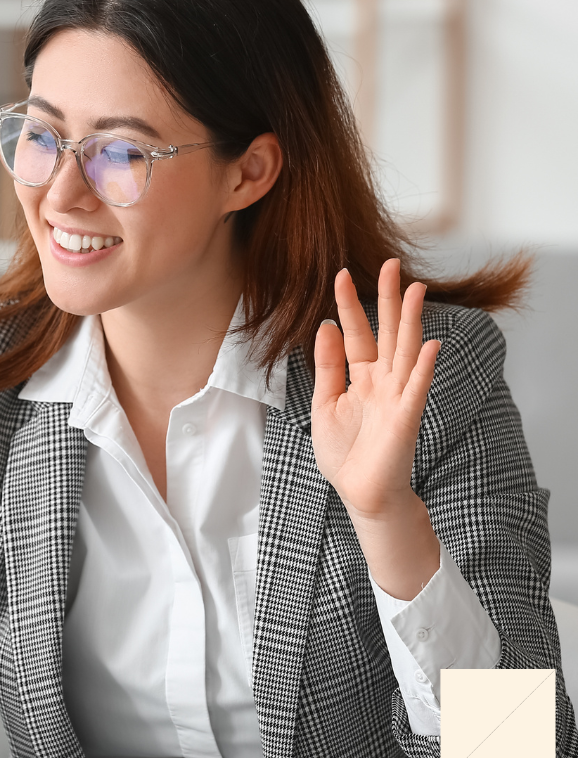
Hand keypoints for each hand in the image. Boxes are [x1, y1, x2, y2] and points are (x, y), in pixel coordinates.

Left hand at [311, 259, 441, 599]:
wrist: (360, 493)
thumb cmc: (345, 453)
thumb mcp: (324, 404)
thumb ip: (327, 368)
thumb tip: (326, 327)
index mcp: (360, 378)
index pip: (356, 333)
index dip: (348, 305)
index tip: (340, 274)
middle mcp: (382, 381)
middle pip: (386, 332)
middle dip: (387, 299)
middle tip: (390, 264)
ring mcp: (397, 397)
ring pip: (406, 351)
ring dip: (411, 321)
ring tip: (415, 289)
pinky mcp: (406, 417)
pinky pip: (417, 388)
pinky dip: (425, 367)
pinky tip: (432, 344)